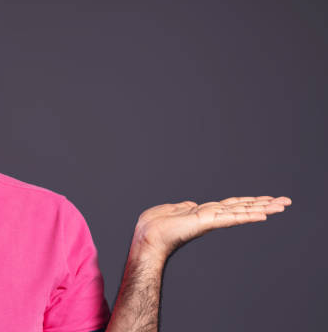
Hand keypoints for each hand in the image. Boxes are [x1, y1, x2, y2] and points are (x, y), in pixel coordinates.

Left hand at [131, 196, 291, 260]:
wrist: (147, 235)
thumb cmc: (155, 225)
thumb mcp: (173, 210)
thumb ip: (185, 207)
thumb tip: (190, 205)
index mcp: (204, 212)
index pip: (232, 205)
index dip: (250, 201)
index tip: (267, 199)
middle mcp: (211, 215)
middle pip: (243, 207)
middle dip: (265, 204)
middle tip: (286, 202)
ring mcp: (210, 219)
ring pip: (241, 211)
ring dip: (263, 208)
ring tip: (282, 206)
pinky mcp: (206, 222)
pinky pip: (230, 218)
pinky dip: (246, 216)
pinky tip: (262, 215)